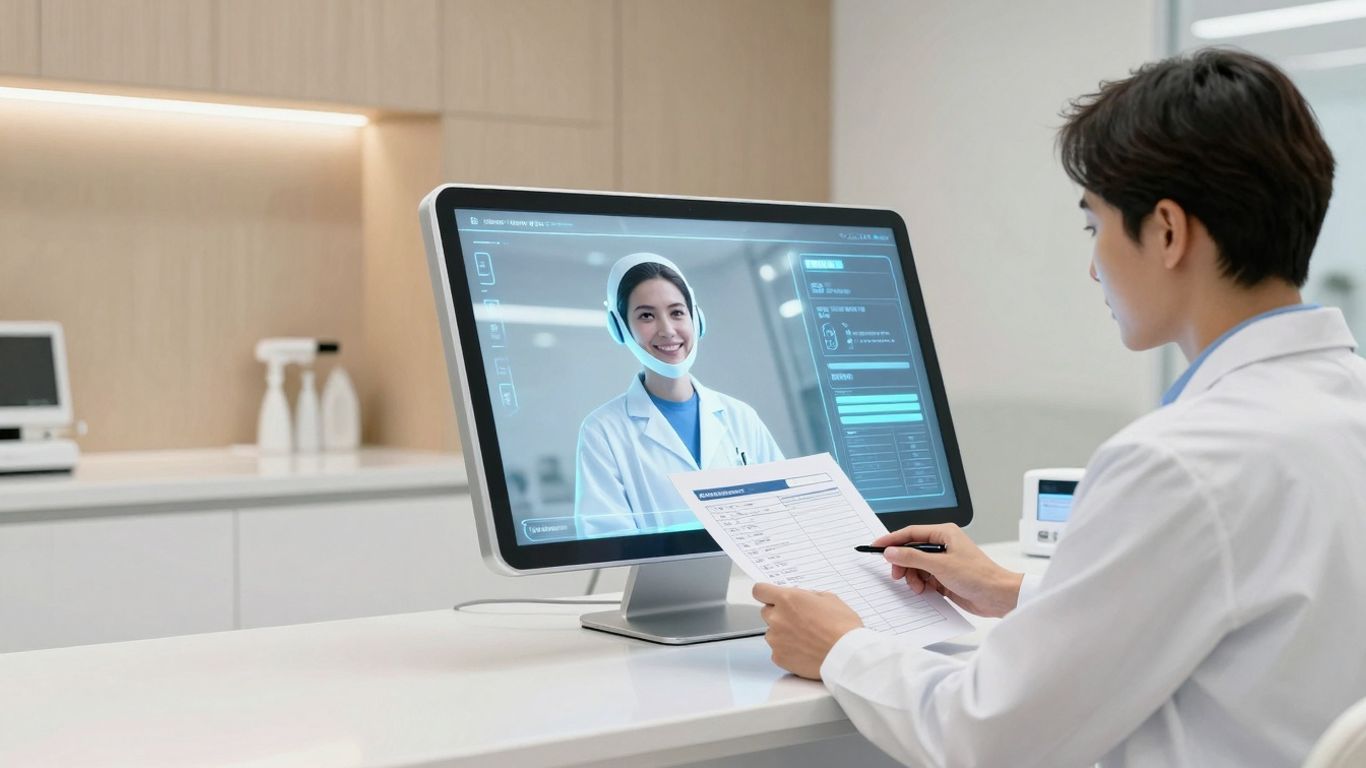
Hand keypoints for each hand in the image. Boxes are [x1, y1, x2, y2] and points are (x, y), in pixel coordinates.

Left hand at [752, 583, 862, 679]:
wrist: (847, 655)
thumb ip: (809, 596)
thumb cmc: (842, 628)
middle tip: (798, 620)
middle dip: (778, 614)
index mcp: (787, 599)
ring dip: (783, 633)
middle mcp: (777, 618)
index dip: (765, 593)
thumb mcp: (830, 599)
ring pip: (772, 632)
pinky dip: (787, 650)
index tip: (769, 596)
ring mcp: (776, 639)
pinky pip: (777, 650)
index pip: (759, 590)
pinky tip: (804, 650)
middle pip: (766, 612)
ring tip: (805, 638)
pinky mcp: (778, 657)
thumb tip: (804, 598)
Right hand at [873, 524, 1023, 617]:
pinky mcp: (945, 578)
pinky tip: (926, 591)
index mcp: (944, 533)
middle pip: (911, 551)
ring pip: (916, 567)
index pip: (911, 533)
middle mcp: (943, 546)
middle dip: (903, 563)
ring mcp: (944, 562)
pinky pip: (924, 579)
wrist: (998, 597)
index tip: (877, 547)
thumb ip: (913, 557)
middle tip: (897, 574)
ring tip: (918, 587)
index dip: (892, 540)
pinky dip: (921, 585)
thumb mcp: (940, 565)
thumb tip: (892, 551)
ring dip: (913, 578)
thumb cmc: (979, 576)